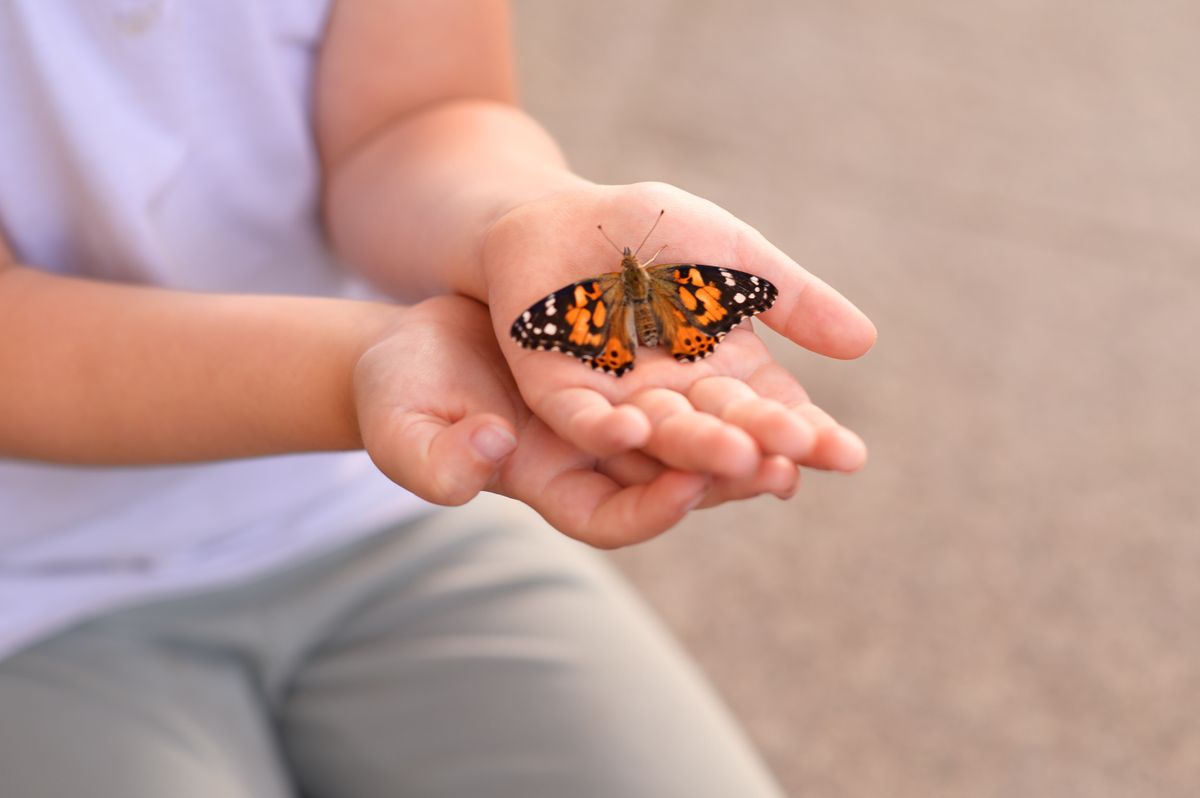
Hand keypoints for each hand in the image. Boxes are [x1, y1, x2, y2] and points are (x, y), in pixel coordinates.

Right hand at [354, 294, 785, 547]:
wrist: (424, 345)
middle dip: (725, 474)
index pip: (606, 519)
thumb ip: (430, 457)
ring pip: (693, 441)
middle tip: (783, 461)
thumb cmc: (401, 392)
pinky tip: (777, 377)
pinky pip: (690, 388)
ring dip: (749, 437)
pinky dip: (730, 385)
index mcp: (544, 487)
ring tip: (808, 432)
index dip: (649, 510)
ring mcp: (616, 421)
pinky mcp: (630, 377)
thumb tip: (487, 456)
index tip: (690, 485)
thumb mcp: (402, 423)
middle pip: (668, 482)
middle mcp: (592, 465)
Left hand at [481, 182, 876, 484]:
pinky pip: (583, 420)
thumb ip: (791, 298)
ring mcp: (620, 400)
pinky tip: (632, 430)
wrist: (565, 213)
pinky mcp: (560, 394)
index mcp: (726, 371)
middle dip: (760, 443)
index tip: (849, 455)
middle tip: (799, 456)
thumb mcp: (734, 257)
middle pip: (725, 430)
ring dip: (698, 448)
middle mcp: (679, 398)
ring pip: (662, 435)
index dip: (809, 434)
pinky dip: (607, 429)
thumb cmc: (656, 231)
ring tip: (738, 456)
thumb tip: (865, 343)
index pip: (775, 412)